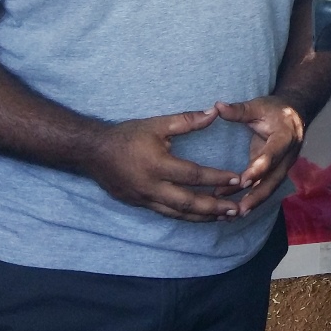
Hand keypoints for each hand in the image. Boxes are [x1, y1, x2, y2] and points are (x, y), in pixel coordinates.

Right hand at [85, 110, 243, 220]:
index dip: (217, 178)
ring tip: (223, 218)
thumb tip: (214, 113)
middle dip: (214, 208)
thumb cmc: (127, 135)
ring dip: (202, 217)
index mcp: (158, 165)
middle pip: (188, 203)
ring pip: (178, 214)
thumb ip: (187, 120)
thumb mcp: (157, 124)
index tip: (237, 179)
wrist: (92, 152)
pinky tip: (199, 216)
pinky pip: (166, 213)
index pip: (194, 175)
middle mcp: (151, 187)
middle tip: (236, 210)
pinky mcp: (138, 205)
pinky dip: (185, 216)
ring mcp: (144, 199)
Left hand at [214, 95, 306, 215]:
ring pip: (270, 188)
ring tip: (234, 215)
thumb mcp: (258, 106)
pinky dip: (252, 200)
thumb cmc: (275, 110)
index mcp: (285, 137)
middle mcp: (287, 156)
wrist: (296, 115)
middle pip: (273, 179)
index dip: (259, 168)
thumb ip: (239, 110)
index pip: (272, 155)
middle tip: (239, 209)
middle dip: (256, 196)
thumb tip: (217, 107)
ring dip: (253, 202)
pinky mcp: (276, 173)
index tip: (242, 180)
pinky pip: (265, 188)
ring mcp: (283, 166)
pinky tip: (235, 210)